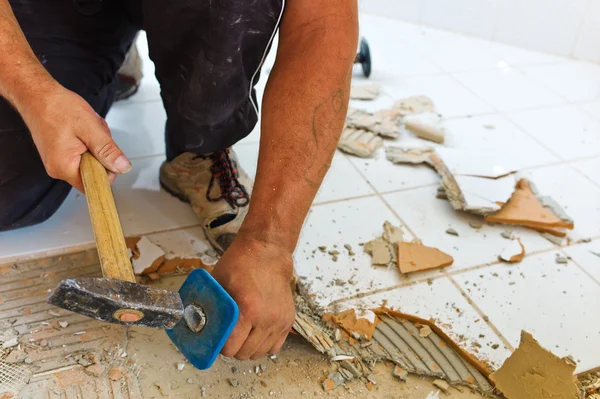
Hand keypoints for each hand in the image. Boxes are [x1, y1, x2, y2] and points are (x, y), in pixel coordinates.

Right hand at [22, 86, 130, 190]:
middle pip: (94, 171)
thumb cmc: (58, 107)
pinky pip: (82, 153)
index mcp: (64, 168)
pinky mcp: (59, 154)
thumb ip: (107, 151)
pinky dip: (87, 141)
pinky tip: (81, 129)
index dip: (107, 170)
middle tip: (93, 133)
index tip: (107, 152)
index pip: (95, 184)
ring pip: (90, 160)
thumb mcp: (91, 129)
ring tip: (85, 127)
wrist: (36, 94)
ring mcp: (58, 162)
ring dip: (95, 144)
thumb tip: (123, 167)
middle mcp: (58, 169)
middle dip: (101, 152)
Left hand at [211, 235, 295, 359]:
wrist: (267, 252)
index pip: (231, 348)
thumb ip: (211, 307)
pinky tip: (256, 333)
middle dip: (233, 348)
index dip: (220, 346)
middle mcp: (266, 319)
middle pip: (245, 354)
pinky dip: (264, 345)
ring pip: (261, 353)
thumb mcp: (218, 283)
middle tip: (228, 337)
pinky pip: (275, 346)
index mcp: (248, 310)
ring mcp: (279, 320)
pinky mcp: (288, 320)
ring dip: (249, 348)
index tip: (217, 339)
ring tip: (242, 335)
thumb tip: (196, 325)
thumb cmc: (240, 264)